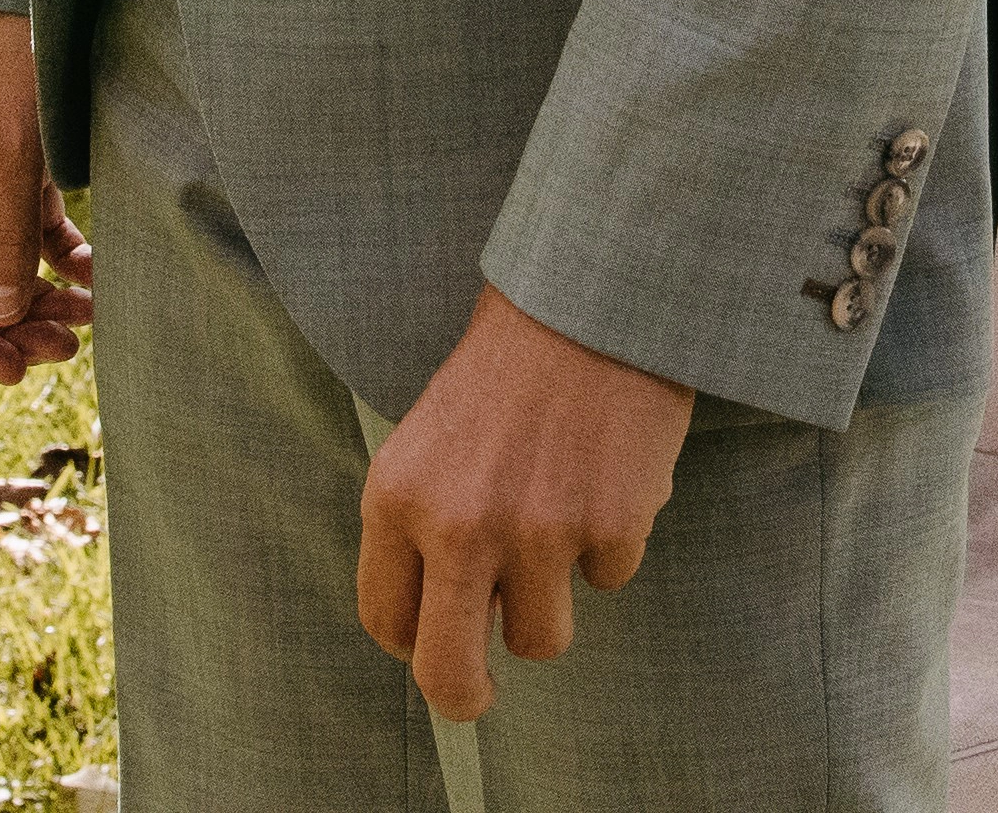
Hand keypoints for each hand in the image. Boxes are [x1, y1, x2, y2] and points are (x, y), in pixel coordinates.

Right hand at [0, 4, 89, 383]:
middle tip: (66, 349)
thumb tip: (1, 319)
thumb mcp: (9, 149)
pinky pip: (25, 238)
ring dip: (37, 301)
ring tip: (87, 321)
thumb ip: (4, 237)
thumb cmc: (6, 58)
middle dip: (9, 325)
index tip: (11, 370)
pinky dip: (57, 262)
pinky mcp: (5, 174)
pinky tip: (94, 280)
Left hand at [357, 288, 693, 723]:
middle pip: (447, 673)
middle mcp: (458, 524)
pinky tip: (606, 471)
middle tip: (478, 701)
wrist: (590, 294)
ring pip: (540, 639)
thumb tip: (445, 629)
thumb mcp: (431, 441)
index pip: (385, 621)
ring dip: (553, 600)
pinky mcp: (609, 527)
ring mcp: (537, 531)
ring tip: (561, 520)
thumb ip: (424, 528)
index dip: (413, 643)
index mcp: (396, 496)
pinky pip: (610, 578)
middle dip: (463, 699)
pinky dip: (612, 539)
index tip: (438, 643)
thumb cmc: (506, 370)